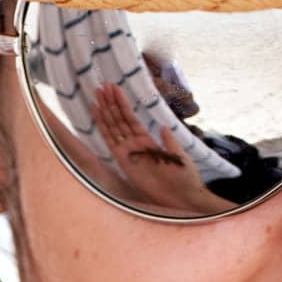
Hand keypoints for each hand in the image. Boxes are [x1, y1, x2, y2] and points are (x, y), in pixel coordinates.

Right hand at [91, 83, 228, 215]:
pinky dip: (104, 128)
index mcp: (147, 141)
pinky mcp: (124, 162)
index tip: (114, 88)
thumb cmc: (184, 178)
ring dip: (105, 110)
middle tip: (101, 85)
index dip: (122, 103)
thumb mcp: (179, 155)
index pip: (130, 118)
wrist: (183, 197)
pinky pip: (111, 142)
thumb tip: (162, 127)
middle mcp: (135, 145)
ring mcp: (128, 153)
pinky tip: (98, 114)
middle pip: (119, 120)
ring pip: (113, 127)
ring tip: (97, 93)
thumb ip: (169, 141)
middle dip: (110, 103)